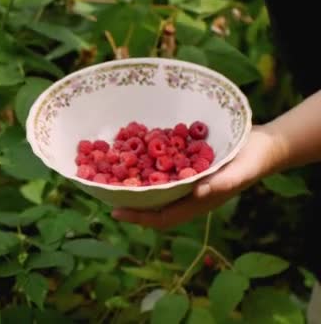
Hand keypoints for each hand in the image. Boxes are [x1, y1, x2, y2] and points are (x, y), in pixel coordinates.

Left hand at [111, 125, 285, 229]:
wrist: (263, 145)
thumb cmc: (253, 161)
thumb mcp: (240, 171)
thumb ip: (221, 183)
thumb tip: (197, 194)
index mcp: (195, 203)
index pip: (161, 218)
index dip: (138, 217)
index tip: (115, 212)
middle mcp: (185, 195)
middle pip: (150, 204)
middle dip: (127, 200)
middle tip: (101, 189)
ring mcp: (183, 181)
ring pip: (152, 187)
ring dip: (132, 182)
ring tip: (108, 172)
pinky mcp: (184, 165)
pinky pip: (159, 168)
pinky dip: (144, 164)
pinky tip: (130, 150)